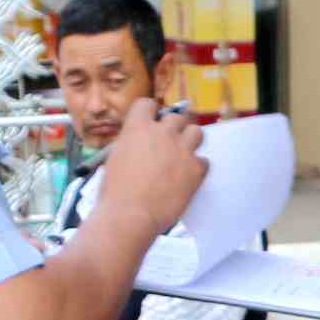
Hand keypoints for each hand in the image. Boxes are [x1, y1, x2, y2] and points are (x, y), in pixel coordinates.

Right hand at [97, 98, 204, 235]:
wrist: (129, 215)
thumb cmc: (115, 192)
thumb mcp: (115, 157)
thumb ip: (131, 144)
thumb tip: (139, 144)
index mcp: (137, 127)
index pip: (148, 104)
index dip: (151, 113)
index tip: (152, 123)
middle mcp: (162, 133)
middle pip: (177, 117)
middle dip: (174, 128)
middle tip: (170, 143)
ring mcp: (181, 150)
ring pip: (197, 132)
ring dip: (191, 141)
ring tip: (183, 156)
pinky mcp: (196, 169)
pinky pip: (204, 161)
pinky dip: (197, 168)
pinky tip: (187, 179)